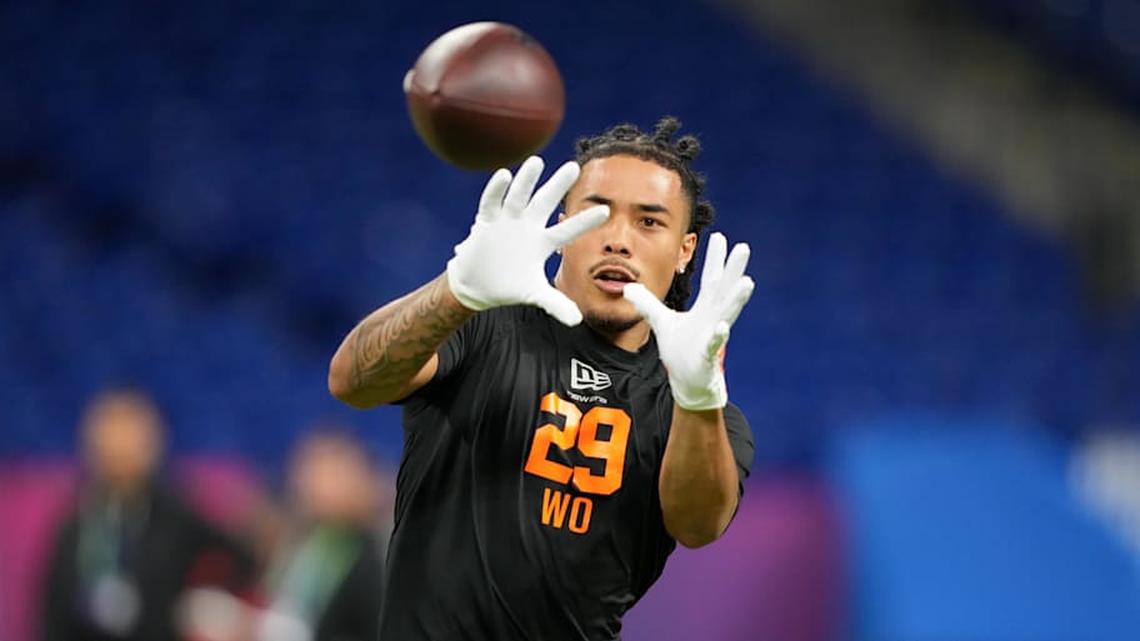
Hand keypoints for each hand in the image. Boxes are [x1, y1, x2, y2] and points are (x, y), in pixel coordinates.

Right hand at [447, 156, 609, 325]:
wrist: (478, 285)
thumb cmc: (510, 285)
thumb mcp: (534, 294)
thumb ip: (555, 304)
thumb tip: (578, 320)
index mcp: (543, 242)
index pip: (568, 230)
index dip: (586, 222)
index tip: (606, 210)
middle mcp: (528, 227)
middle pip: (545, 202)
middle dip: (558, 186)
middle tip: (574, 167)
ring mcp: (507, 222)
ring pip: (519, 197)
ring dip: (527, 180)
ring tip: (537, 162)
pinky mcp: (486, 223)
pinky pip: (492, 203)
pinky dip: (496, 191)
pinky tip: (504, 175)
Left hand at [623, 233, 754, 409]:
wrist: (687, 380)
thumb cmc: (680, 349)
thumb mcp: (661, 321)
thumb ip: (647, 303)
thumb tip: (629, 286)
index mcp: (705, 307)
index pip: (712, 278)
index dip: (715, 258)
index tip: (720, 237)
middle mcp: (713, 316)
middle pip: (725, 289)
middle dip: (734, 269)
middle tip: (744, 248)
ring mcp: (712, 334)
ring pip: (727, 312)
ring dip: (737, 298)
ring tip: (747, 282)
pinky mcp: (707, 354)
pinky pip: (714, 344)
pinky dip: (718, 335)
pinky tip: (721, 326)